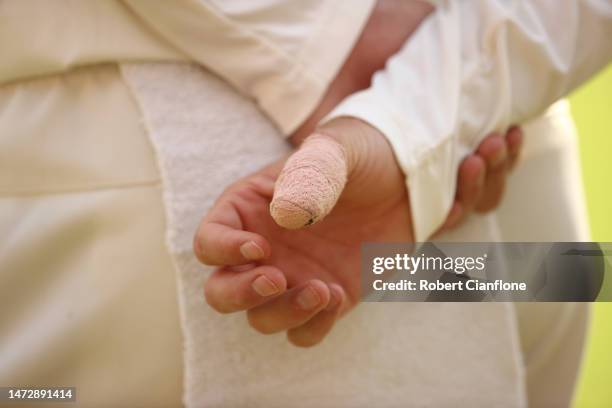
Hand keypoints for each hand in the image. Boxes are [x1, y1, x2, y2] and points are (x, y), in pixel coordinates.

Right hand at [194, 118, 522, 346]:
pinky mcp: (323, 298)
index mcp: (249, 210)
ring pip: (261, 318)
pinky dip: (314, 326)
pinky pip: (304, 332)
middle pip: (221, 291)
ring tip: (322, 289)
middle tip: (275, 279)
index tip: (260, 247)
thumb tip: (284, 215)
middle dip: (240, 294)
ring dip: (284, 312)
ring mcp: (292, 278)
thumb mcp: (338, 150)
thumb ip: (311, 173)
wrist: (406, 180)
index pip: (209, 241)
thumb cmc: (359, 156)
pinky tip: (338, 295)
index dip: (223, 250)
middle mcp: (263, 250)